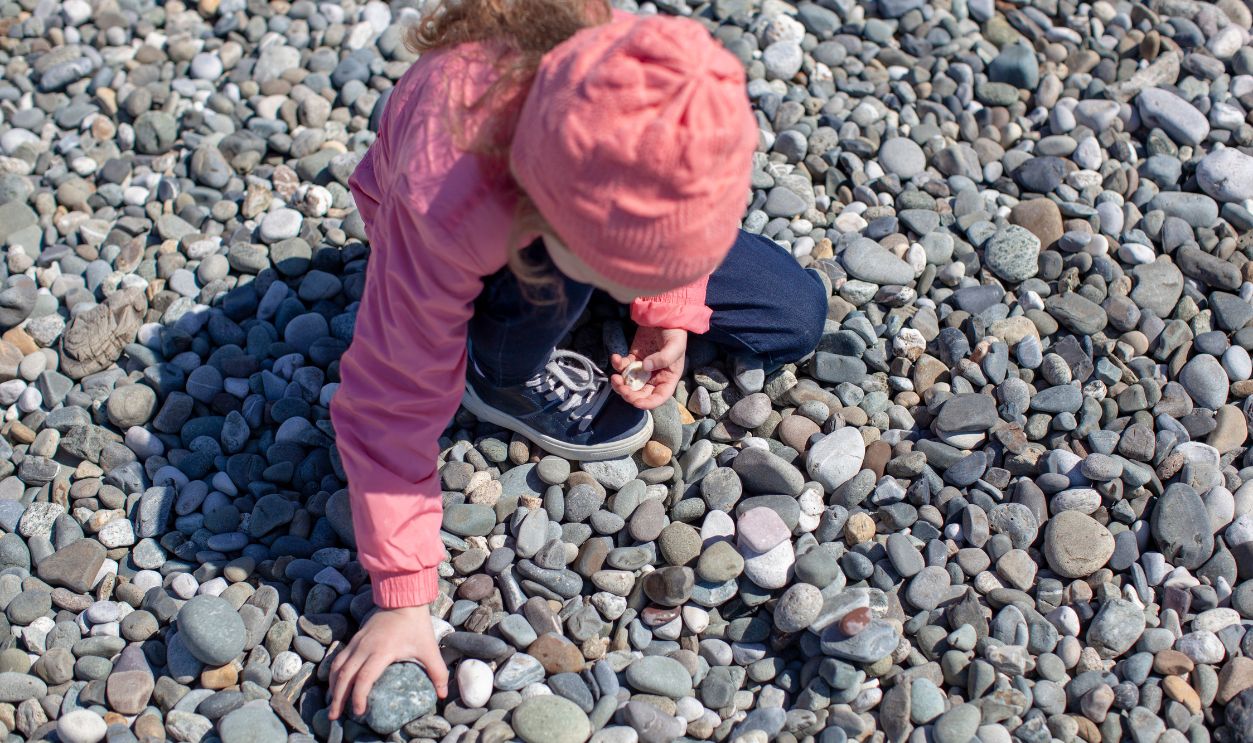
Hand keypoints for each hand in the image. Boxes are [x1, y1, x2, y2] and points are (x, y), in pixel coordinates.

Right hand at [328, 604, 448, 719]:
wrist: (404, 598)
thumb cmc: (416, 624)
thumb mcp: (429, 649)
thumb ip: (437, 672)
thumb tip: (442, 694)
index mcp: (382, 651)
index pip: (363, 678)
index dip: (358, 697)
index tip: (359, 712)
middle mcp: (364, 647)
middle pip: (344, 676)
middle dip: (338, 698)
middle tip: (334, 716)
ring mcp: (357, 641)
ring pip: (337, 666)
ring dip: (333, 686)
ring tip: (332, 703)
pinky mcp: (355, 637)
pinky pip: (339, 657)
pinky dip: (334, 672)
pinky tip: (335, 683)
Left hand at [611, 326, 686, 410]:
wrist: (664, 315)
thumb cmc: (675, 333)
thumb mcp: (674, 346)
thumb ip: (663, 358)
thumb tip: (645, 367)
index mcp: (668, 378)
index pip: (659, 397)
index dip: (648, 403)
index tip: (636, 402)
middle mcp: (655, 376)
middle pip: (641, 393)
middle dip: (629, 394)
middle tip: (621, 388)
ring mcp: (642, 368)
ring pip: (629, 383)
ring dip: (620, 384)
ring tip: (614, 377)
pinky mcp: (633, 358)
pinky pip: (623, 367)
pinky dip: (617, 365)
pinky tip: (616, 357)